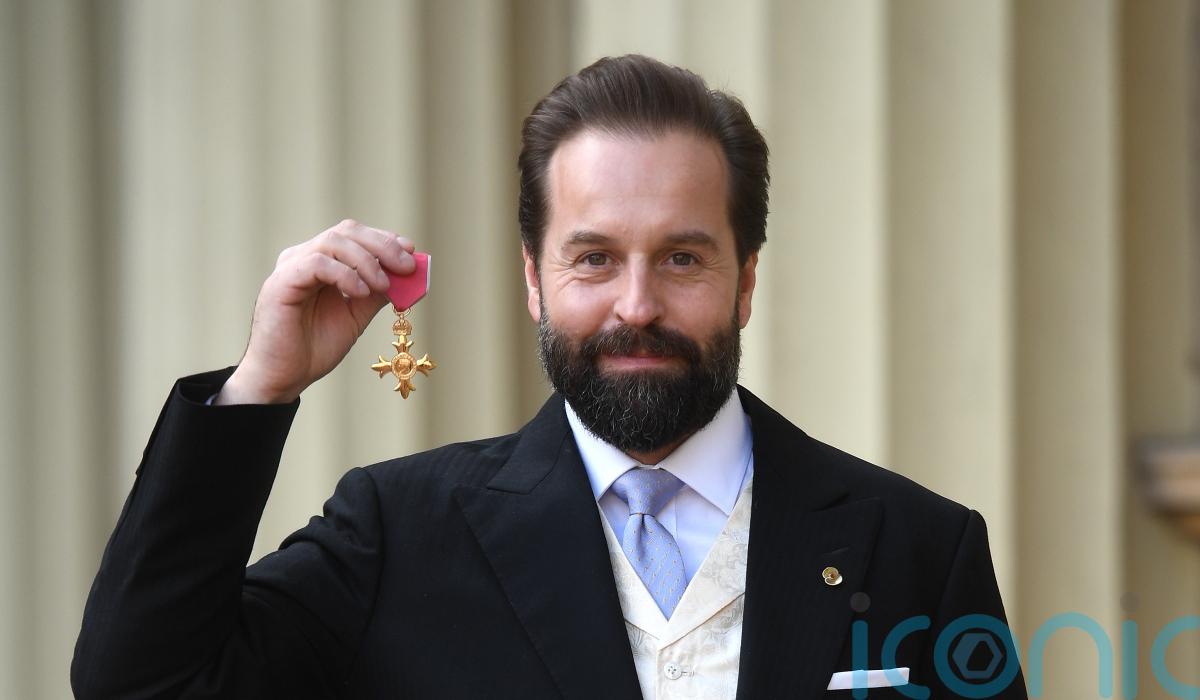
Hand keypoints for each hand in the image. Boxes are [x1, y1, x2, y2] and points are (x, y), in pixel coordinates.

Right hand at [215, 219, 415, 404]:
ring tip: (382, 286)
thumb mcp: (356, 316)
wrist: (285, 377)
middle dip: (382, 246)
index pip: (354, 235)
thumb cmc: (315, 348)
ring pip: (333, 242)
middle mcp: (303, 258)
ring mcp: (290, 267)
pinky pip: (317, 263)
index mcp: (320, 262)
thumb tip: (407, 276)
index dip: (384, 239)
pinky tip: (359, 293)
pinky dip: (344, 274)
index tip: (410, 251)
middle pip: (347, 232)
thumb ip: (376, 294)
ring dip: (366, 261)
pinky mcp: (281, 283)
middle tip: (406, 266)